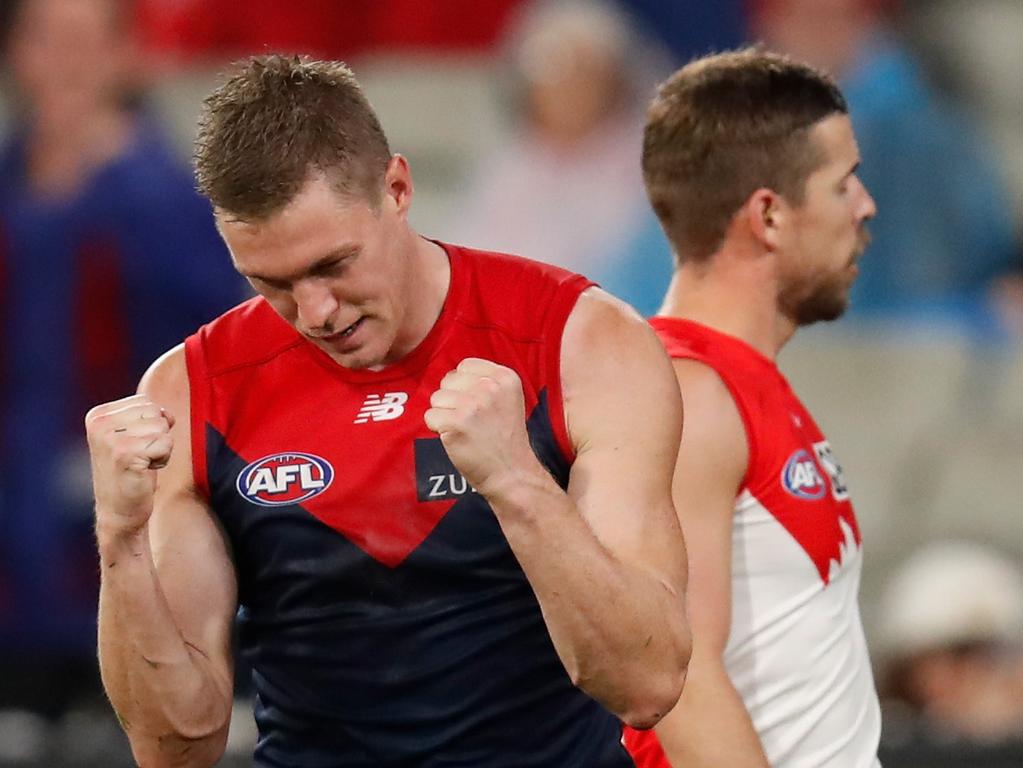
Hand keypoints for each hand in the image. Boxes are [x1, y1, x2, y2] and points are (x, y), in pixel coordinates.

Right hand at [86, 394, 174, 535]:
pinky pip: (165, 443)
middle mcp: (100, 423)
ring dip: (161, 448)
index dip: (151, 424)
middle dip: (158, 435)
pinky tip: (144, 471)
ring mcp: (110, 439)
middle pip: (156, 412)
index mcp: (98, 415)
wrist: (119, 511)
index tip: (135, 445)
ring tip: (141, 463)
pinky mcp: (124, 454)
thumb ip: (146, 416)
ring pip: (163, 427)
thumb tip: (168, 413)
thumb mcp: (132, 435)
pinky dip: (163, 458)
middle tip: (140, 456)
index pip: (146, 402)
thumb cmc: (131, 470)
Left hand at [424, 358, 544, 499]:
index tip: (476, 405)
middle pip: (448, 380)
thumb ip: (484, 382)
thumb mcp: (507, 399)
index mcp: (505, 377)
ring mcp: (473, 404)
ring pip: (436, 398)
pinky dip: (438, 429)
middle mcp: (490, 387)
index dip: (463, 386)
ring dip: (444, 415)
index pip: (465, 366)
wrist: (512, 473)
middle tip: (471, 421)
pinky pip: (430, 416)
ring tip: (465, 430)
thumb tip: (450, 377)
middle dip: (452, 400)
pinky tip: (456, 439)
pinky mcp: (457, 423)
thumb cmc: (505, 438)